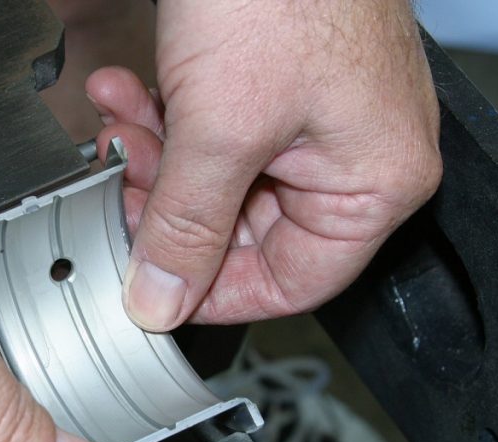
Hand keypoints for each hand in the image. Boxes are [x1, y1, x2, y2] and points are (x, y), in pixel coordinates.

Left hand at [86, 0, 441, 329]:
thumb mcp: (222, 126)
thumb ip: (186, 225)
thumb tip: (161, 301)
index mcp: (376, 182)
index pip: (291, 283)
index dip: (211, 292)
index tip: (150, 291)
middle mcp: (357, 155)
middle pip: (248, 232)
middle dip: (170, 208)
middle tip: (123, 189)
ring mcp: (317, 117)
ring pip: (222, 182)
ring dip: (160, 159)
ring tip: (120, 127)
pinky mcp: (278, 84)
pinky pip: (218, 132)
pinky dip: (169, 119)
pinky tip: (130, 95)